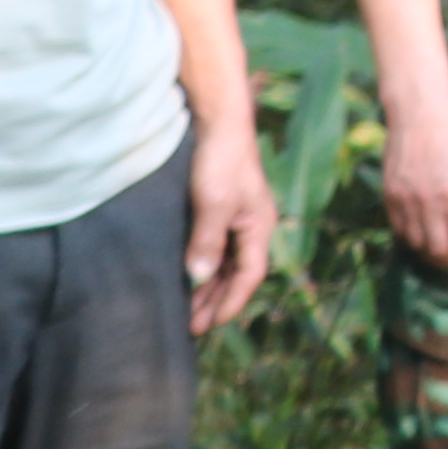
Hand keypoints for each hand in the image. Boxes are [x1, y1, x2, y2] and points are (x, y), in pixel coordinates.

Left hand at [181, 121, 277, 336]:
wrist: (217, 121)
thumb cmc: (220, 160)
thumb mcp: (213, 203)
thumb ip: (207, 243)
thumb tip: (199, 279)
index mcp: (259, 227)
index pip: (249, 277)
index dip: (229, 303)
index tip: (207, 325)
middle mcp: (252, 226)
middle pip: (238, 274)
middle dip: (216, 302)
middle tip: (191, 327)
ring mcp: (238, 218)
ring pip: (227, 263)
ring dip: (209, 288)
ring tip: (187, 310)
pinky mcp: (221, 209)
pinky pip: (216, 249)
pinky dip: (204, 268)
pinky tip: (188, 277)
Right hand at [380, 78, 447, 274]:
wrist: (418, 109)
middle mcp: (428, 202)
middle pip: (440, 250)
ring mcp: (405, 200)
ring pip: (418, 244)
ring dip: (434, 253)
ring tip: (447, 251)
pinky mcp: (389, 195)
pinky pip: (400, 230)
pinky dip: (414, 240)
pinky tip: (426, 235)